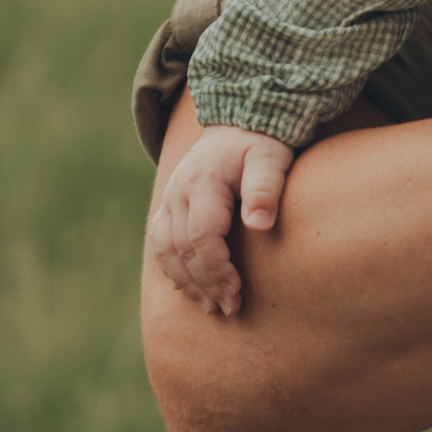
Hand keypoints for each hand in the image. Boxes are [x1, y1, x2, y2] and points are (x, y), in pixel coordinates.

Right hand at [150, 124, 296, 316]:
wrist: (238, 123)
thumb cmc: (261, 144)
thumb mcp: (271, 159)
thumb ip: (265, 188)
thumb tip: (259, 225)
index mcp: (202, 183)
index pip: (202, 235)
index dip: (217, 268)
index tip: (237, 291)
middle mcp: (178, 192)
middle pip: (182, 249)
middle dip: (205, 283)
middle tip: (229, 309)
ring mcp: (169, 199)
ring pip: (165, 250)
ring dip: (186, 282)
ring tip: (210, 307)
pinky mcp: (169, 206)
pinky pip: (160, 243)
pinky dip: (172, 269)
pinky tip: (188, 290)